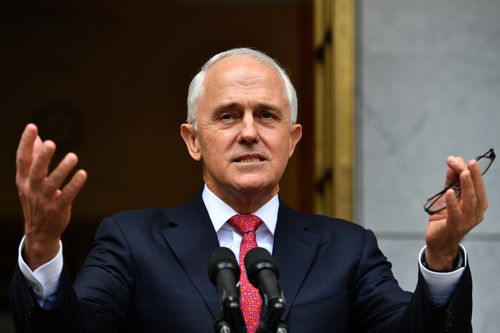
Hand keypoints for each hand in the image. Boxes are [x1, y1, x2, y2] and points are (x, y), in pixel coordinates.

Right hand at [16, 124, 86, 269]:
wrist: (39, 231)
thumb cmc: (36, 200)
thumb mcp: (30, 181)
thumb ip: (35, 159)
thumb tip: (37, 137)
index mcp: (24, 180)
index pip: (22, 159)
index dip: (26, 143)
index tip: (32, 127)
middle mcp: (32, 189)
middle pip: (36, 171)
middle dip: (43, 157)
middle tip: (51, 142)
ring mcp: (45, 200)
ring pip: (53, 183)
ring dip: (63, 169)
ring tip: (73, 156)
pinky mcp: (58, 208)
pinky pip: (67, 196)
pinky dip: (74, 185)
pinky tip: (82, 174)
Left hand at [424, 156, 487, 270]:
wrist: (438, 242)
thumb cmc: (444, 217)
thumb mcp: (448, 196)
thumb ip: (451, 180)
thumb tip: (454, 161)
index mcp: (477, 205)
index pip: (478, 187)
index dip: (473, 173)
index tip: (464, 159)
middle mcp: (476, 213)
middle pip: (478, 193)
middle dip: (474, 176)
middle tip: (470, 162)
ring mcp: (466, 221)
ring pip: (470, 202)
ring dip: (467, 186)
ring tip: (463, 173)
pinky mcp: (454, 227)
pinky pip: (455, 214)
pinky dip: (453, 202)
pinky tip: (449, 192)